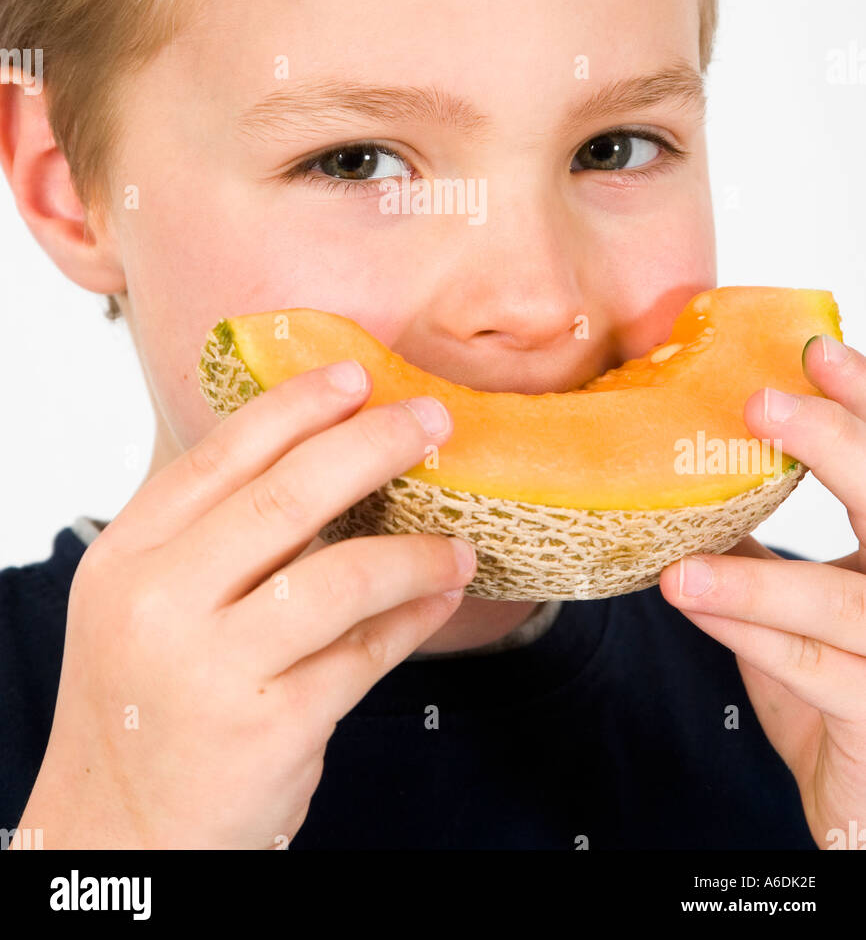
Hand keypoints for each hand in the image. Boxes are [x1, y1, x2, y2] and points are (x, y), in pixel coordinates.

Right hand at [11, 363, 473, 849]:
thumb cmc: (148, 702)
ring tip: (458, 541)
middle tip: (431, 418)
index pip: (220, 455)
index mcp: (127, 556)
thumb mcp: (146, 606)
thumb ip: (216, 538)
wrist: (118, 835)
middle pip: (286, 496)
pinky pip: (366, 655)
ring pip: (340, 576)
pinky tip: (441, 595)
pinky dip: (414, 617)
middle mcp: (159, 604)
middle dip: (372, 444)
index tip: (355, 374)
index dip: (295, 407)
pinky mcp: (269, 729)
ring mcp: (211, 669)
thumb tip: (329, 458)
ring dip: (414, 550)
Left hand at [658, 333, 865, 849]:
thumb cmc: (838, 690)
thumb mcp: (800, 602)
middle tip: (763, 402)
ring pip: (849, 605)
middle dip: (841, 446)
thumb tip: (695, 470)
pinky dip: (753, 633)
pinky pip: (818, 673)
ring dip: (762, 577)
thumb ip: (763, 540)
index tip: (818, 350)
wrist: (862, 803)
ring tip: (681, 557)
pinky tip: (694, 601)